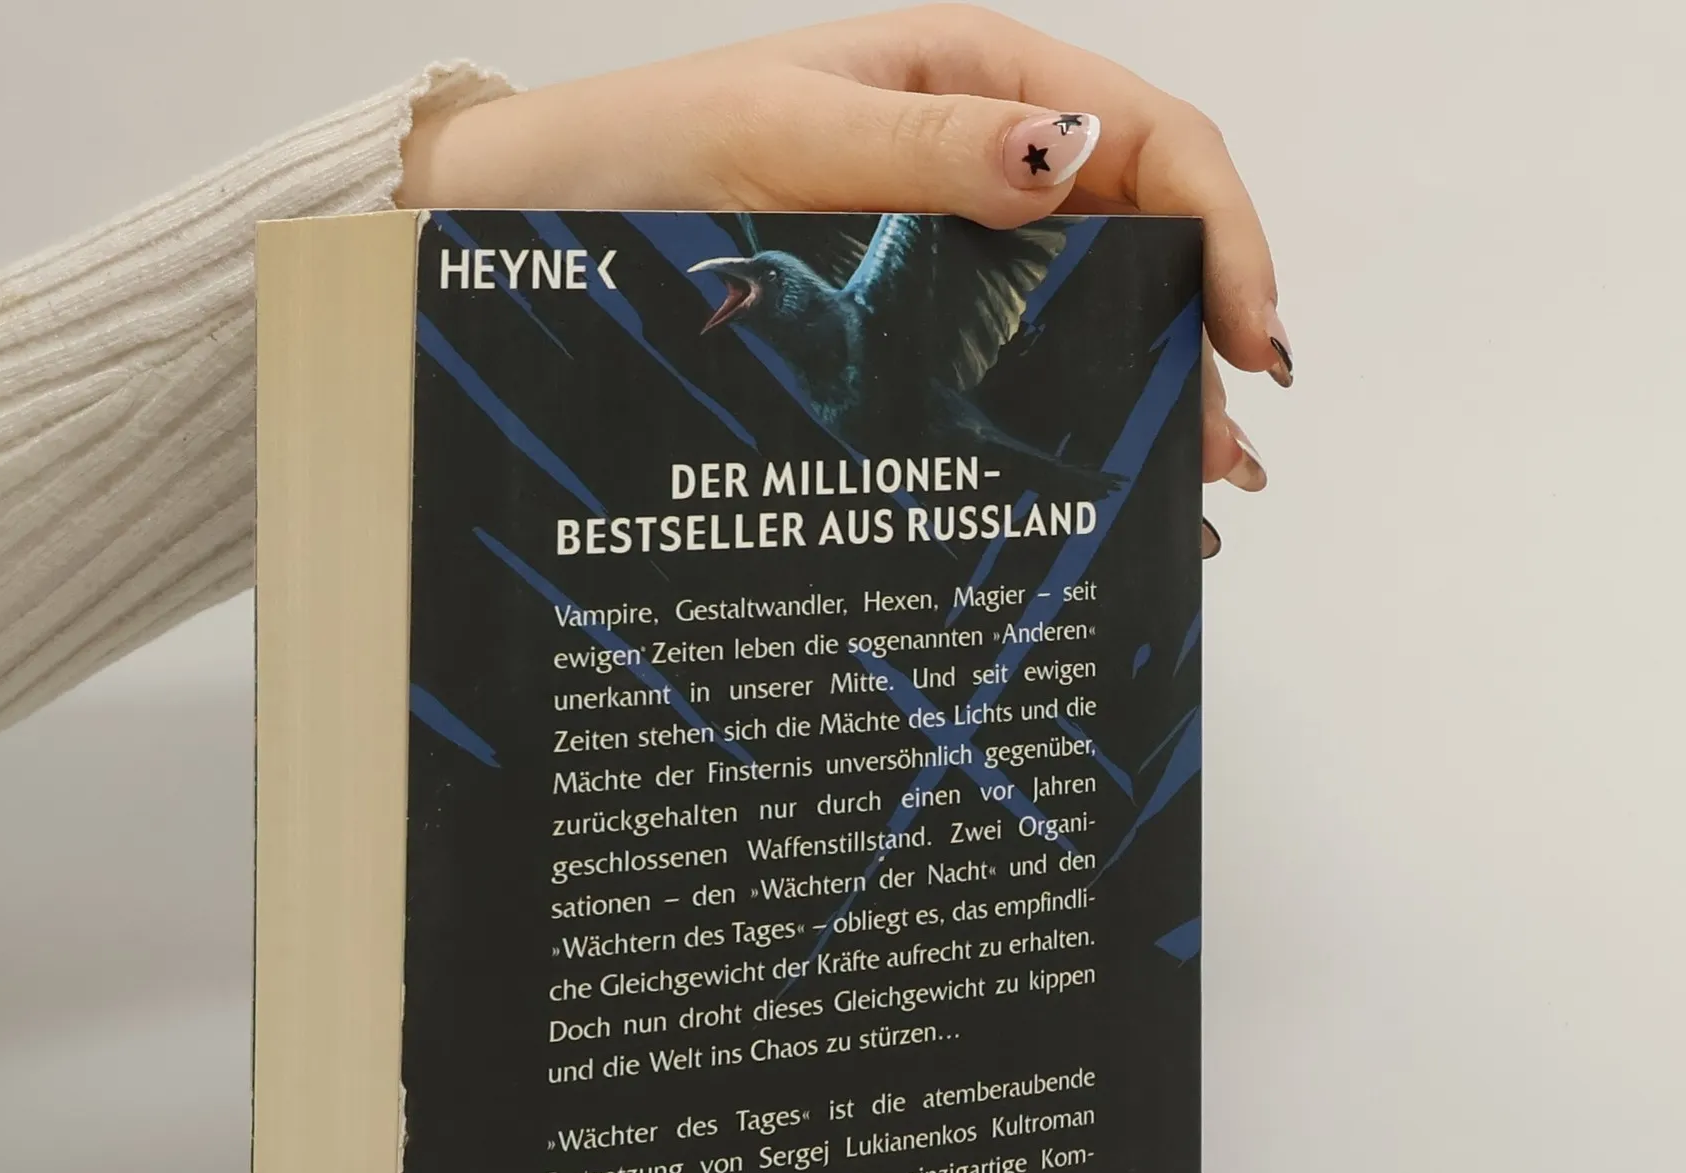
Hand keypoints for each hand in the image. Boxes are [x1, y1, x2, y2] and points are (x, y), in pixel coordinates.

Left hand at [398, 5, 1283, 548]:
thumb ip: (928, 151)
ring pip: (1088, 305)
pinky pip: (1014, 349)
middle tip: (1226, 449)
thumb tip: (1067, 159)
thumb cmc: (647, 154)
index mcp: (977, 77)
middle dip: (1198, 337)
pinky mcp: (907, 306)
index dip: (1223, 236)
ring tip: (1189, 481)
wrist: (539, 216)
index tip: (1248, 338)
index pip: (1152, 141)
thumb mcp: (787, 136)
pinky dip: (1067, 405)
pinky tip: (1095, 465)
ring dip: (1148, 384)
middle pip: (1141, 236)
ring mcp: (948, 235)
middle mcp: (982, 153)